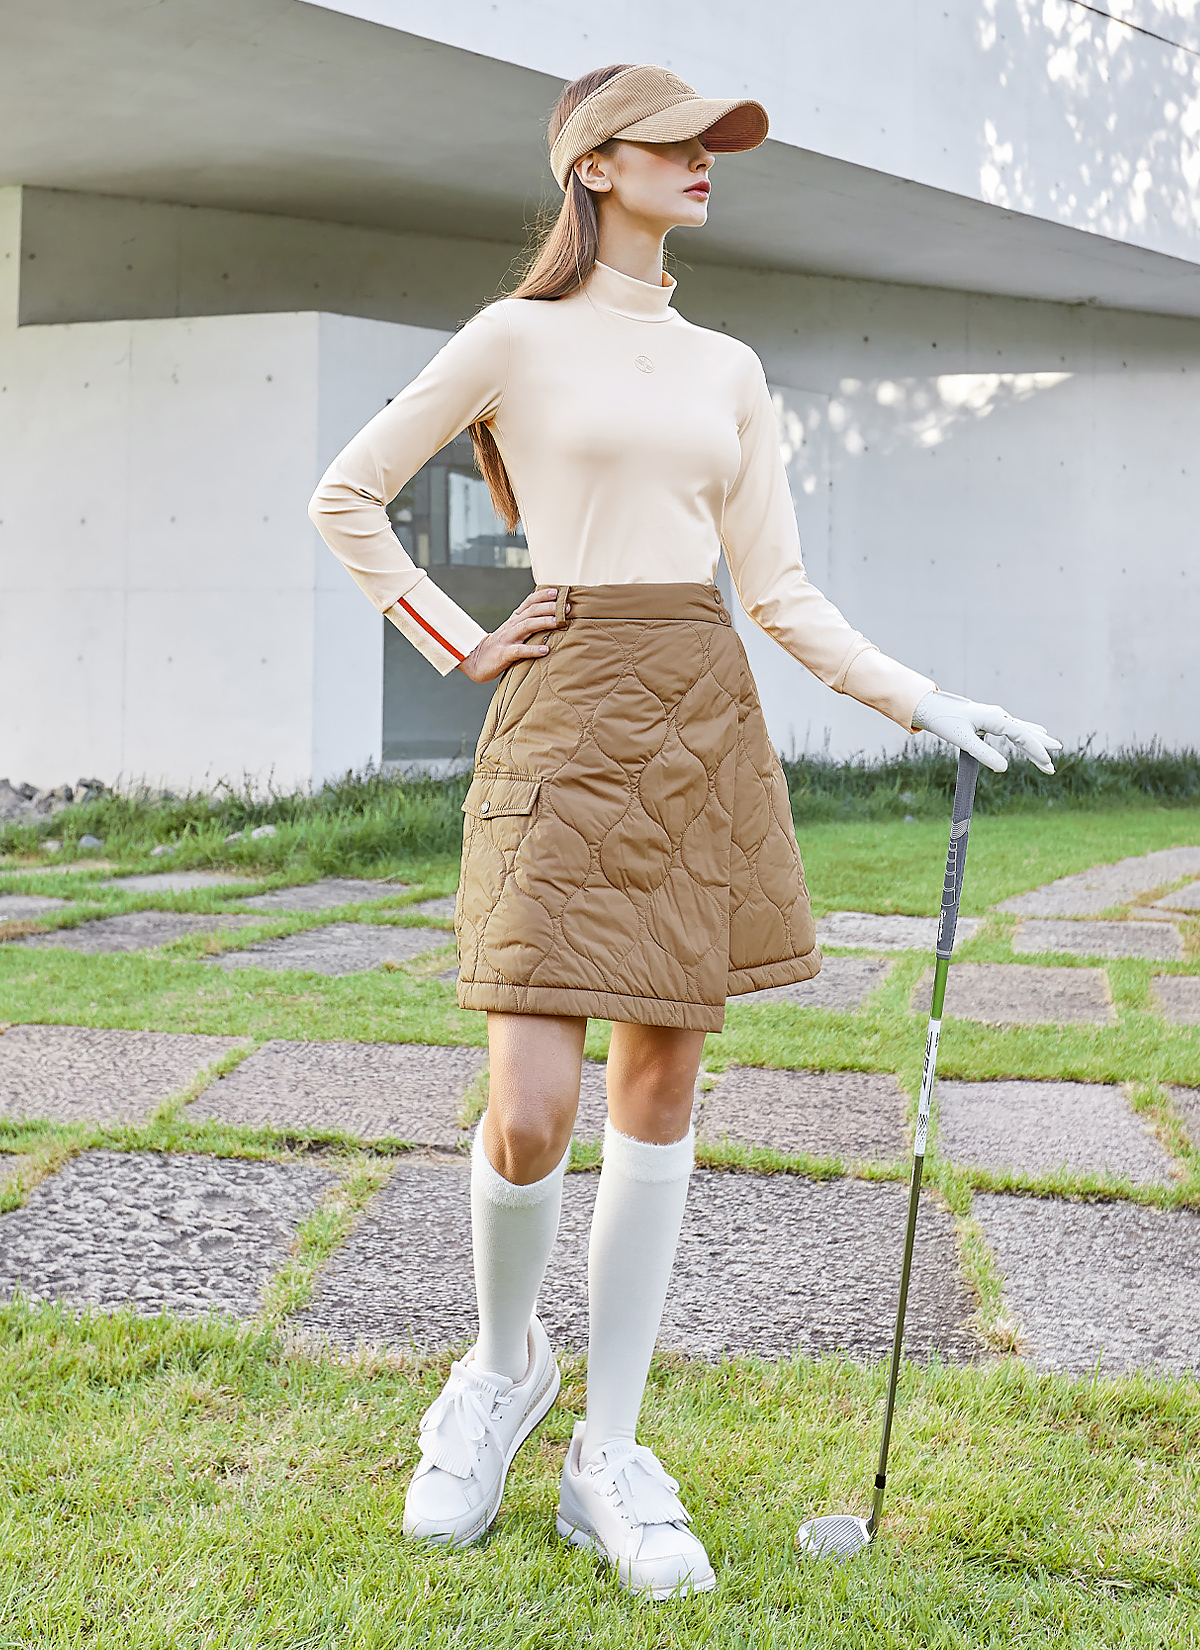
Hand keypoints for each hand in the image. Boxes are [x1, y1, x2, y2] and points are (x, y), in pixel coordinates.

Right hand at [456, 588, 567, 682]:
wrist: (475, 660)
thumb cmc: (501, 646)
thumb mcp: (514, 631)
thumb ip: (529, 623)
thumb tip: (553, 618)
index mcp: (514, 619)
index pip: (529, 602)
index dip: (543, 595)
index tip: (558, 592)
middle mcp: (511, 626)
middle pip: (531, 611)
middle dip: (550, 608)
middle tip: (567, 608)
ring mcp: (507, 639)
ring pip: (526, 626)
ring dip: (543, 622)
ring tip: (559, 622)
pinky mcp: (504, 654)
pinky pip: (519, 650)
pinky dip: (532, 650)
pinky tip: (545, 650)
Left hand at [912, 690, 1061, 774]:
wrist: (932, 707)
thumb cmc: (946, 722)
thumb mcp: (963, 740)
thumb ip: (983, 754)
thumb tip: (1004, 769)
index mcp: (995, 718)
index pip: (1021, 736)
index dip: (1035, 750)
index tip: (1047, 763)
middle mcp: (999, 716)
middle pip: (1026, 733)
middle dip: (1040, 750)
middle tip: (1052, 768)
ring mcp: (996, 717)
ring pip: (1023, 730)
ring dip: (1036, 742)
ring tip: (1054, 750)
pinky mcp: (991, 720)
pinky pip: (1015, 728)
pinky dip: (1028, 733)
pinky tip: (1038, 732)